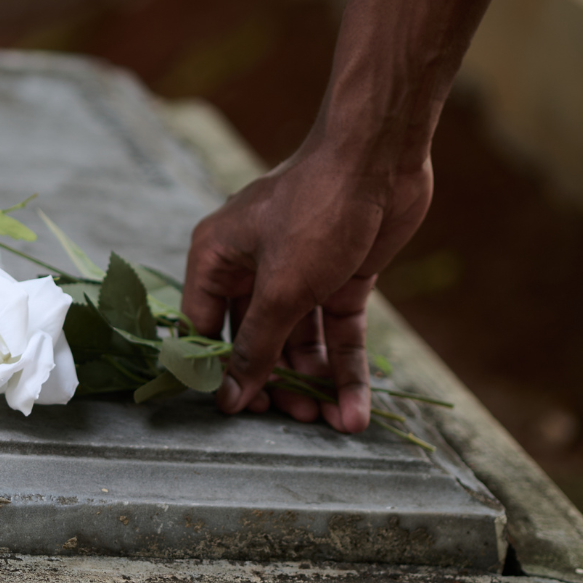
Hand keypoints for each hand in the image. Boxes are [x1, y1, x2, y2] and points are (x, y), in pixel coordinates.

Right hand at [182, 0, 497, 430]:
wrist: (380, 159)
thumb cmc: (316, 213)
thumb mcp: (281, 289)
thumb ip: (255, 347)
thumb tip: (229, 398)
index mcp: (217, 258)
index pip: (202, 327)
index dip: (217, 371)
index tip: (236, 414)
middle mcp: (251, 267)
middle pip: (256, 340)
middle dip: (276, 382)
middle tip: (295, 419)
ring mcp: (298, 272)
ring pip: (300, 340)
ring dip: (315, 382)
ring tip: (331, 422)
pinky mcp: (339, 277)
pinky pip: (336, 331)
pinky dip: (346, 368)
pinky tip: (357, 409)